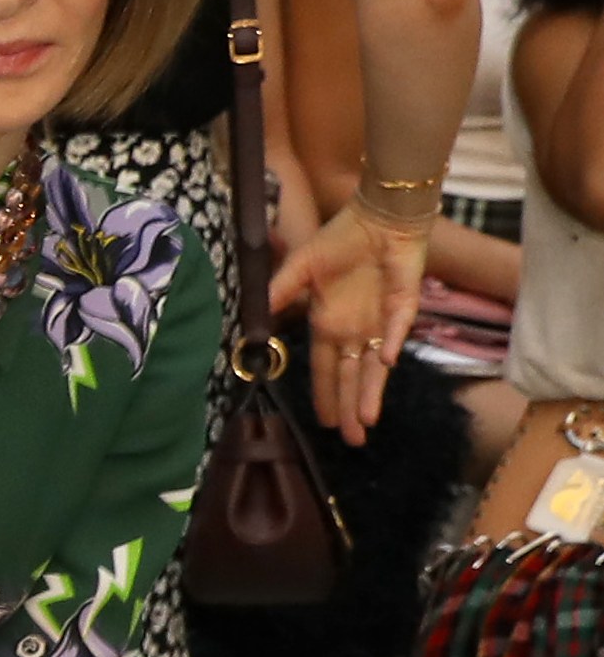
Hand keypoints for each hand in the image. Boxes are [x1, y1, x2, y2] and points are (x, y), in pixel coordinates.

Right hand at [270, 205, 428, 442]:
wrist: (379, 215)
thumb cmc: (341, 239)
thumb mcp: (300, 267)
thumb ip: (279, 293)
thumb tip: (252, 323)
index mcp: (329, 324)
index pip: (325, 369)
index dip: (324, 395)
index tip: (323, 424)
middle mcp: (355, 329)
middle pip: (350, 378)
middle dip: (349, 409)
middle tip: (351, 441)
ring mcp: (380, 320)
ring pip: (374, 367)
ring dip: (370, 393)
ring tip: (366, 424)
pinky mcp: (405, 303)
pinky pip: (396, 326)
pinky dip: (390, 343)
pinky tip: (382, 365)